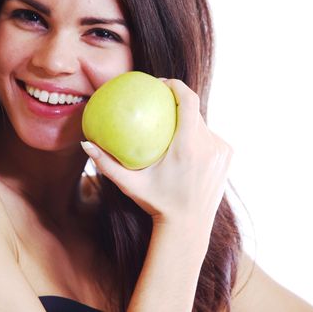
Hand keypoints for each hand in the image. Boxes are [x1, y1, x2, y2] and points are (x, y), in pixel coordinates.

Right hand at [81, 78, 232, 232]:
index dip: (176, 84)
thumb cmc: (157, 204)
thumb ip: (106, 164)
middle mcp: (209, 145)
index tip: (161, 83)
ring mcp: (221, 151)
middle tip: (160, 102)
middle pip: (195, 111)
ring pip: (203, 124)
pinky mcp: (227, 157)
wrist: (188, 228)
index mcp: (188, 147)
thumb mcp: (129, 184)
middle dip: (178, 103)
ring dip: (187, 121)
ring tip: (170, 123)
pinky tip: (182, 142)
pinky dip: (197, 136)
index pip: (188, 100)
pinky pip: (210, 137)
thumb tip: (85, 144)